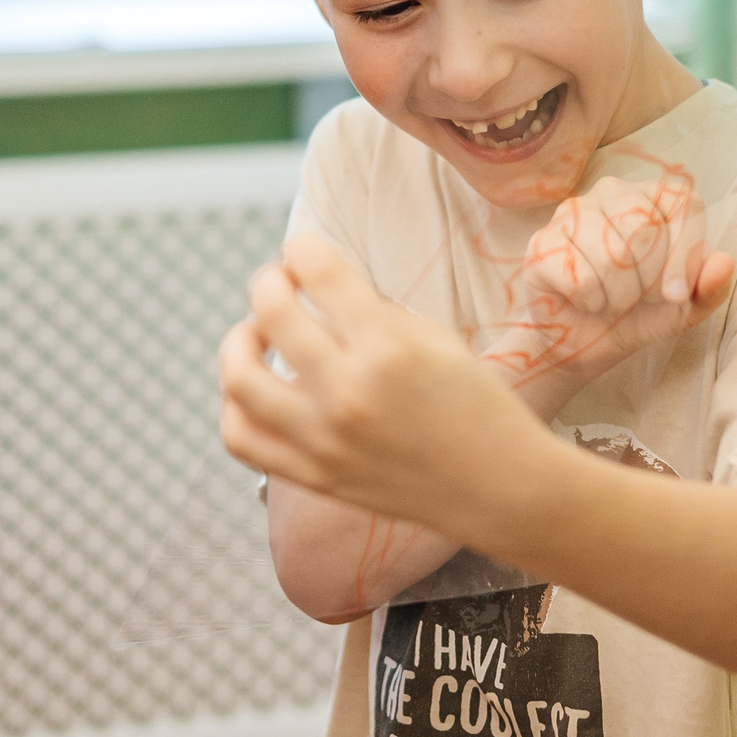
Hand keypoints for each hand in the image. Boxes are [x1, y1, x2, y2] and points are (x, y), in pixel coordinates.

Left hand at [219, 233, 545, 533]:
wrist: (501, 490)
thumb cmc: (476, 405)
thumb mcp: (435, 337)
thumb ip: (371, 308)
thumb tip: (316, 281)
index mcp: (389, 347)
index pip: (319, 270)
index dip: (303, 246)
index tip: (304, 249)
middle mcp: (349, 393)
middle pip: (270, 311)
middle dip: (268, 281)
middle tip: (280, 282)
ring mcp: (324, 440)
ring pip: (239, 377)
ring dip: (239, 340)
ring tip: (258, 333)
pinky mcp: (313, 477)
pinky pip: (242, 438)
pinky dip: (235, 405)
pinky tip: (257, 387)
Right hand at [485, 172, 733, 397]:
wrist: (586, 342)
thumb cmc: (639, 314)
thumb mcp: (683, 308)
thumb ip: (709, 287)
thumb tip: (724, 263)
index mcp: (652, 197)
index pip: (681, 202)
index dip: (684, 251)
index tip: (675, 294)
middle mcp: (611, 193)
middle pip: (643, 225)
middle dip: (647, 278)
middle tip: (638, 296)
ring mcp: (571, 213)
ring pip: (610, 253)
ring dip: (618, 294)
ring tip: (612, 300)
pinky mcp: (541, 242)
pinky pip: (579, 275)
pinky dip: (590, 300)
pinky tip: (584, 300)